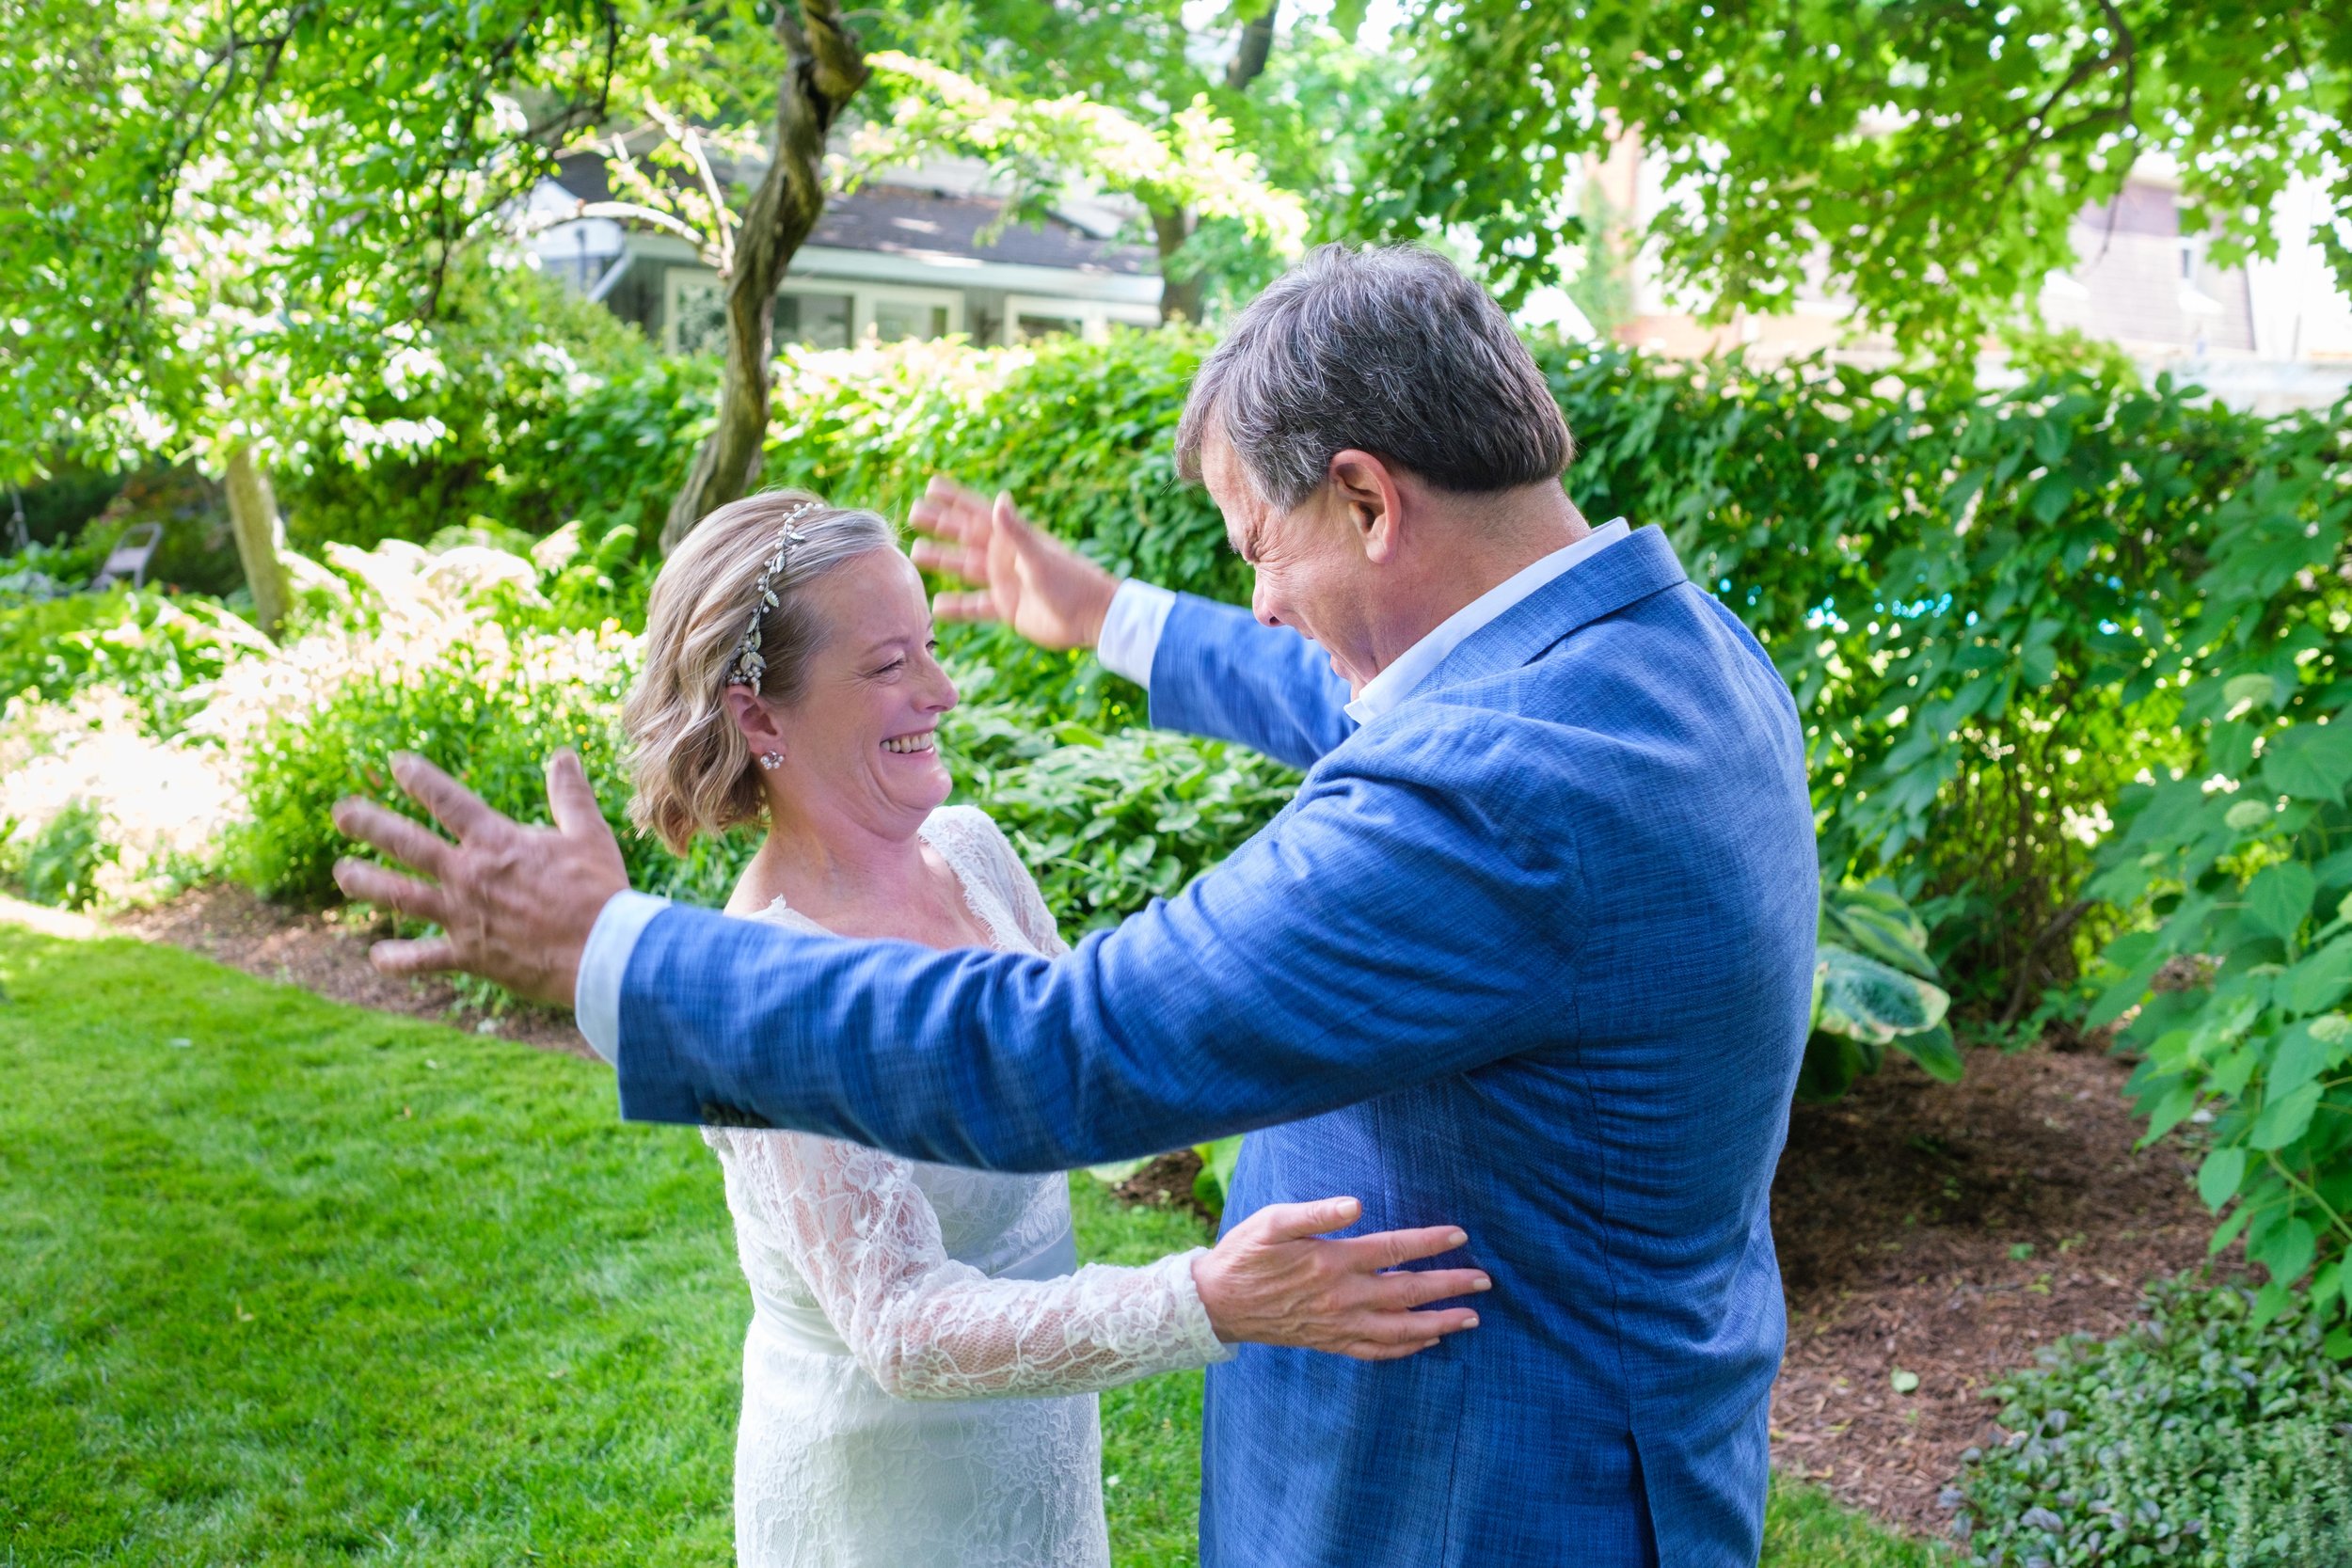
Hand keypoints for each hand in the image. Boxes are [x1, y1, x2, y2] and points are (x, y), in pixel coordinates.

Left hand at [329, 750, 628, 1006]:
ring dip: (368, 883)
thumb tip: (563, 755)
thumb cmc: (600, 891)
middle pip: (408, 844)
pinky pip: (425, 958)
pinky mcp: (470, 954)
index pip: (449, 801)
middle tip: (342, 812)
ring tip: (343, 874)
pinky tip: (377, 957)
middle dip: (371, 825)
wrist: (603, 952)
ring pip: (402, 896)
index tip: (396, 763)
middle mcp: (470, 875)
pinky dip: (400, 959)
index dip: (420, 779)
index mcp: (497, 842)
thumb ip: (569, 794)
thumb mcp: (588, 834)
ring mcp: (464, 915)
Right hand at [908, 476, 1119, 649]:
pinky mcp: (1006, 607)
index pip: (978, 513)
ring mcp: (1005, 582)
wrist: (1090, 617)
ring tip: (915, 553)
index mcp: (1012, 539)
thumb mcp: (1039, 555)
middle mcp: (1005, 557)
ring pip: (965, 568)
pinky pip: (975, 606)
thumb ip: (1016, 530)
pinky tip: (936, 605)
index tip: (932, 485)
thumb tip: (1000, 498)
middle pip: (965, 537)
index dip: (955, 499)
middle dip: (941, 524)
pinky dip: (957, 606)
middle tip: (914, 514)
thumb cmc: (1070, 581)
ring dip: (942, 560)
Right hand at [1190, 1197, 1488, 1360]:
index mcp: (1333, 1262)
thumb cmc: (1245, 1254)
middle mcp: (1343, 1298)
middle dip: (1450, 1286)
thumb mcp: (1273, 1222)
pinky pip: (1377, 1351)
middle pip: (1408, 1292)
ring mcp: (1339, 1325)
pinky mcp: (1331, 1342)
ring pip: (1401, 1329)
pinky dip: (1406, 1348)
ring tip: (1471, 1319)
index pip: (1394, 1250)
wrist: (1217, 1304)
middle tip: (1484, 1282)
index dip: (1429, 1243)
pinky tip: (1426, 1341)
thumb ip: (1316, 1212)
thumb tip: (1356, 1205)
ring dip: (1440, 1323)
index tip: (1460, 1236)